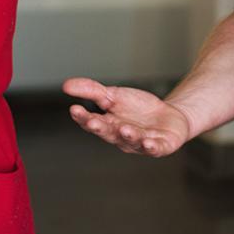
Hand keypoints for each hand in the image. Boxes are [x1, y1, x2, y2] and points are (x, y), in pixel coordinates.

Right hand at [62, 76, 192, 156]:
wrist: (168, 115)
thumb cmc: (138, 108)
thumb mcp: (114, 95)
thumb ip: (92, 91)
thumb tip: (65, 85)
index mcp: (109, 125)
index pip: (92, 123)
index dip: (83, 117)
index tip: (74, 109)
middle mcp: (122, 137)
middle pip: (109, 133)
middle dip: (101, 128)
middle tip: (93, 121)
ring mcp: (140, 143)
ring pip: (132, 141)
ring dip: (128, 136)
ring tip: (124, 128)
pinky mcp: (160, 146)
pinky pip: (155, 148)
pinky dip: (151, 147)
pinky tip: (149, 142)